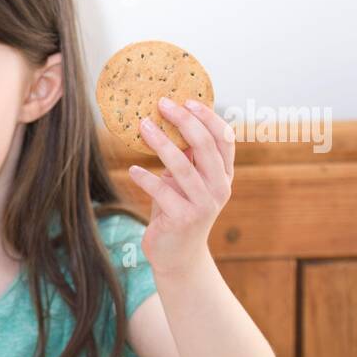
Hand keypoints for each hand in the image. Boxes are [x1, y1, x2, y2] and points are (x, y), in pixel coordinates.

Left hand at [127, 96, 235, 274]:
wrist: (177, 255)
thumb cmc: (178, 211)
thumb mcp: (185, 182)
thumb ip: (186, 158)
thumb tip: (169, 122)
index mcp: (224, 175)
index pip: (224, 139)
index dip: (208, 118)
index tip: (188, 101)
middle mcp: (219, 188)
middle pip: (205, 147)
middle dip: (183, 121)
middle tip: (162, 104)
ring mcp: (203, 204)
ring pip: (182, 166)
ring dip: (160, 143)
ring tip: (143, 127)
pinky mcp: (183, 218)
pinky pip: (161, 191)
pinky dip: (145, 178)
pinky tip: (132, 170)